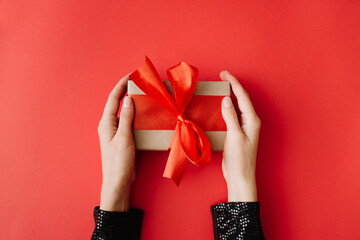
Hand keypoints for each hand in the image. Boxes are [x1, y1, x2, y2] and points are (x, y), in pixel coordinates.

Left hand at [97, 74, 134, 210]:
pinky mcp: (122, 138)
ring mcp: (115, 131)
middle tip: (139, 82)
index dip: (121, 84)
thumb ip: (126, 118)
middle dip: (126, 90)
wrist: (118, 181)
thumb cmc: (118, 162)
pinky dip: (135, 114)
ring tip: (143, 94)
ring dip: (132, 101)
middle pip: (117, 102)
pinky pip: (128, 121)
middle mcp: (109, 124)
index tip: (131, 75)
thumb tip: (128, 99)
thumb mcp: (124, 138)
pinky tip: (143, 113)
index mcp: (106, 122)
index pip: (113, 98)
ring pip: (123, 111)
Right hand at [220, 71, 260, 201]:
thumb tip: (226, 99)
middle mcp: (249, 121)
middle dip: (232, 86)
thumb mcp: (234, 136)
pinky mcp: (237, 133)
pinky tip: (219, 106)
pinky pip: (232, 115)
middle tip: (222, 77)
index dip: (234, 83)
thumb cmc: (240, 159)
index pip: (243, 97)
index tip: (224, 74)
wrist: (240, 176)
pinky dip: (225, 108)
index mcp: (252, 120)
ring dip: (229, 96)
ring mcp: (243, 127)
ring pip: (237, 106)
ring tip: (220, 88)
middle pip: (241, 99)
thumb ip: (230, 117)